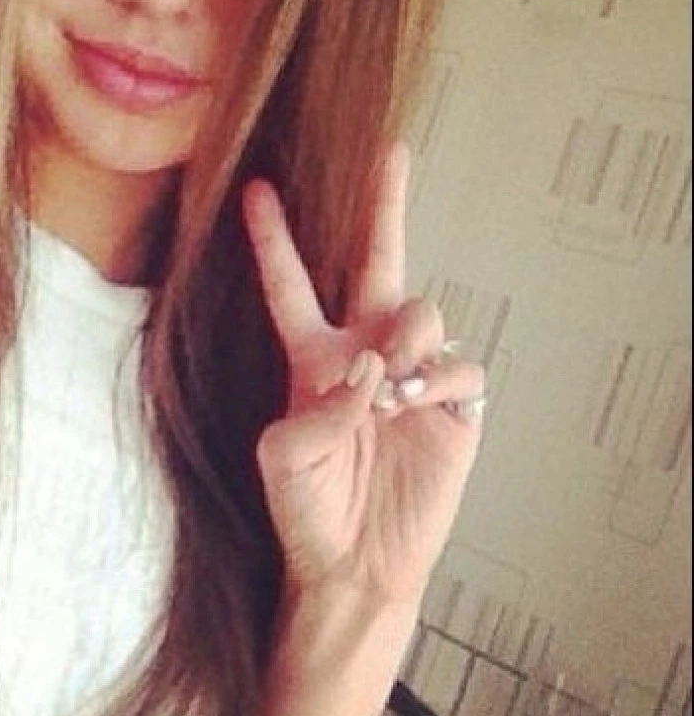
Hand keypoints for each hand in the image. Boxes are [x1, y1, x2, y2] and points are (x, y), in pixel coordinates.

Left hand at [241, 144, 484, 605]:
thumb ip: (319, 404)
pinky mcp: (452, 405)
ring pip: (422, 309)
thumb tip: (373, 364)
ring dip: (406, 337)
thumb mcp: (284, 456)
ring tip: (389, 389)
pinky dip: (438, 377)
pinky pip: (459, 364)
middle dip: (385, 206)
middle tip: (390, 153)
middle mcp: (363, 352)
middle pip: (377, 262)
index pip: (291, 285)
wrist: (355, 562)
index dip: (273, 240)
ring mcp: (410, 374)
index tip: (255, 189)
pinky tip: (417, 405)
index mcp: (312, 358)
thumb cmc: (307, 508)